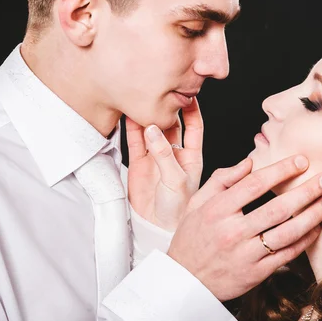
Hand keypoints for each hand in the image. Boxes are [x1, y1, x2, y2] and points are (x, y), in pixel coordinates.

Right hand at [126, 98, 203, 230]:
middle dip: (167, 108)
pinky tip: (127, 114)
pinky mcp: (138, 163)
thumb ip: (164, 154)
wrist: (155, 228)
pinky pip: (134, 140)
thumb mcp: (176, 180)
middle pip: (172, 124)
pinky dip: (130, 128)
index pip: (195, 126)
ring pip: (152, 130)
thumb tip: (153, 129)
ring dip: (147, 116)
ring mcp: (156, 157)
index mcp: (192, 156)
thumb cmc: (176, 210)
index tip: (187, 93)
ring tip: (141, 100)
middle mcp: (174, 153)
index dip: (192, 110)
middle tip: (160, 93)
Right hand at [167, 155, 321, 300]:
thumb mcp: (197, 203)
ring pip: (286, 233)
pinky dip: (304, 241)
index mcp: (217, 210)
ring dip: (311, 216)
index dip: (281, 170)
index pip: (254, 184)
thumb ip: (221, 180)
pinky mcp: (255, 273)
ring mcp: (245, 254)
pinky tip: (316, 228)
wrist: (185, 280)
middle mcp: (232, 232)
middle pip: (277, 208)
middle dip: (306, 192)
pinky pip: (286, 255)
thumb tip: (249, 162)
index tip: (301, 161)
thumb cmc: (191, 238)